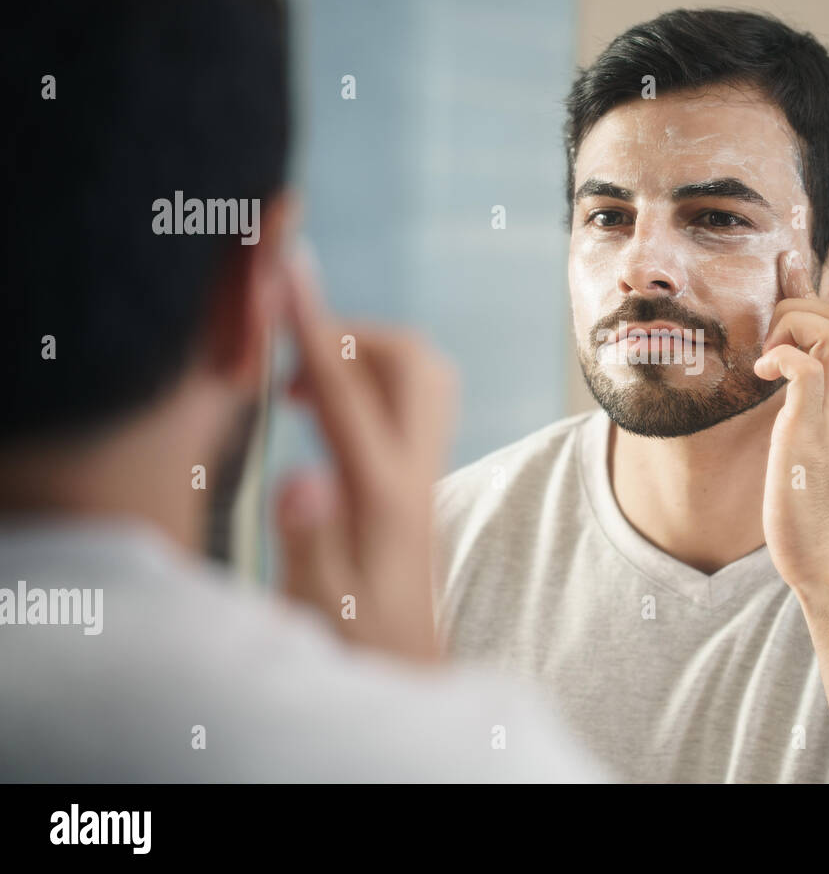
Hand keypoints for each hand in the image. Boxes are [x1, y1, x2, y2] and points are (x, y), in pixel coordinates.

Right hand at [274, 252, 456, 664]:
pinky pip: (411, 402)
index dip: (311, 324)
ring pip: (422, 375)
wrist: (407, 675)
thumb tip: (301, 476)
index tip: (287, 268)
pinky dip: (369, 383)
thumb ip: (307, 542)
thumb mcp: (316, 607)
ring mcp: (425, 474)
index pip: (344, 390)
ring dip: (364, 357)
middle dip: (352, 332)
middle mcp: (415, 473)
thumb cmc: (353, 648)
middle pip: (413, 361)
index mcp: (381, 495)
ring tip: (299, 391)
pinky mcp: (418, 482)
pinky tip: (321, 418)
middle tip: (289, 363)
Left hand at [754, 249, 828, 593]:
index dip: (808, 300)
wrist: (827, 560)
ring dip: (790, 328)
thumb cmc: (811, 512)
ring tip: (764, 362)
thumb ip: (819, 414)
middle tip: (764, 342)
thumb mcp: (815, 449)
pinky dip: (781, 357)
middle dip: (796, 308)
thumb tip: (822, 385)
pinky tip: (760, 378)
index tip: (780, 286)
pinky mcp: (811, 429)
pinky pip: (807, 366)